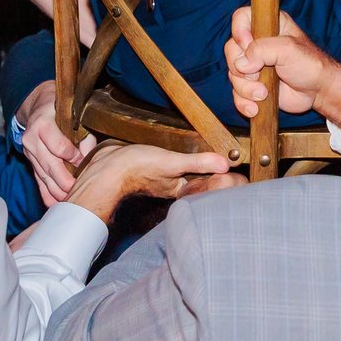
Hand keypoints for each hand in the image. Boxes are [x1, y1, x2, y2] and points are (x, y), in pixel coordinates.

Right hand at [15, 80, 89, 204]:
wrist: (38, 107)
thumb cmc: (60, 109)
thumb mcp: (73, 114)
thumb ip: (84, 136)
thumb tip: (87, 158)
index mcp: (42, 124)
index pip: (58, 146)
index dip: (71, 155)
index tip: (81, 160)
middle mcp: (32, 139)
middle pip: (49, 164)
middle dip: (64, 180)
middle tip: (76, 189)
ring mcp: (29, 152)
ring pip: (43, 175)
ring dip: (56, 190)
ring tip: (69, 200)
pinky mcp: (30, 162)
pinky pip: (38, 180)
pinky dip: (46, 193)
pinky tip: (53, 205)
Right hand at [69, 141, 233, 219]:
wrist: (106, 169)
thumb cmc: (136, 169)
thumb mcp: (171, 163)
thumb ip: (197, 163)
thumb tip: (224, 164)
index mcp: (179, 188)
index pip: (206, 186)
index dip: (220, 179)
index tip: (235, 172)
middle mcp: (171, 185)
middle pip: (196, 179)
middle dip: (210, 172)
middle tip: (227, 162)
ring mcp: (160, 177)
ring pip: (184, 173)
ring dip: (196, 166)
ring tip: (212, 158)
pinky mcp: (150, 168)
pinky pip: (171, 166)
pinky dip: (179, 161)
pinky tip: (180, 152)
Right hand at [226, 8, 340, 121]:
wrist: (317, 91)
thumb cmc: (309, 64)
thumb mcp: (289, 49)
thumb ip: (263, 50)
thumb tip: (240, 64)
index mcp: (267, 25)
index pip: (240, 18)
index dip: (239, 32)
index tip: (248, 46)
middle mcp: (256, 43)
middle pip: (231, 50)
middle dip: (241, 69)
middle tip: (258, 76)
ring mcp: (252, 65)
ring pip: (232, 74)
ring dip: (245, 88)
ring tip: (263, 94)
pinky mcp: (252, 84)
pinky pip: (236, 93)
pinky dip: (243, 102)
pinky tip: (255, 108)